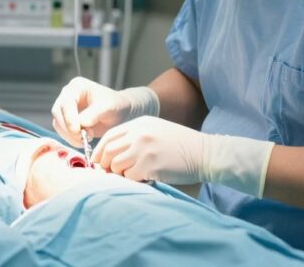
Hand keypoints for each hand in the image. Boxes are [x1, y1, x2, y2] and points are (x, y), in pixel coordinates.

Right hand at [50, 77, 158, 145]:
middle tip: (81, 139)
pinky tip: (83, 141)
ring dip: (68, 135)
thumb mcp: (108, 107)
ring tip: (85, 140)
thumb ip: (94, 114)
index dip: (69, 117)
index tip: (77, 131)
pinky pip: (62, 130)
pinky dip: (70, 138)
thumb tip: (80, 124)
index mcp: (77, 87)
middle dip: (68, 128)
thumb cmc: (115, 105)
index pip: (67, 102)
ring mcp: (65, 107)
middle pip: (57, 112)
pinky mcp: (66, 119)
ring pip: (57, 122)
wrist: (118, 112)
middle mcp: (68, 95)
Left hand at [93, 116, 274, 196]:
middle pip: (109, 151)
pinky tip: (146, 178)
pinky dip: (134, 180)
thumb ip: (135, 136)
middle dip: (106, 164)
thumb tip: (112, 153)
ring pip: (116, 166)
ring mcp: (143, 150)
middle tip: (111, 173)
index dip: (100, 150)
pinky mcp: (150, 166)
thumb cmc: (181, 145)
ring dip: (120, 174)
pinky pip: (130, 177)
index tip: (98, 161)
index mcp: (139, 124)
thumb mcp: (156, 130)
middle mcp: (139, 134)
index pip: (109, 136)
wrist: (204, 153)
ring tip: (134, 174)